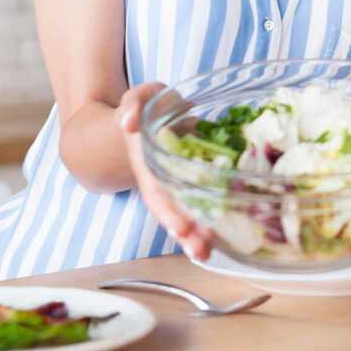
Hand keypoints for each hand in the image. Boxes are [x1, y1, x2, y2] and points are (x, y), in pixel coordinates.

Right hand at [116, 82, 213, 259]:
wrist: (148, 113)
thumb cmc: (146, 105)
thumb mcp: (139, 96)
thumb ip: (132, 104)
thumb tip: (127, 120)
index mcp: (146, 160)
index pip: (155, 189)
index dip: (167, 209)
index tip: (180, 227)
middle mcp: (159, 178)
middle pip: (169, 210)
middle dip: (184, 231)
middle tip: (201, 249)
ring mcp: (174, 183)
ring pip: (183, 213)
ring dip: (194, 235)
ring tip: (208, 253)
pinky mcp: (192, 182)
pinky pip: (199, 203)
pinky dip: (209, 219)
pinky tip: (223, 237)